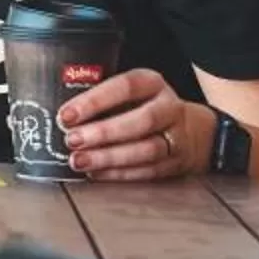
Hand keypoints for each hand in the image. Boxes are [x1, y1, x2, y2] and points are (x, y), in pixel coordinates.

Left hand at [57, 68, 209, 180]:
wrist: (197, 132)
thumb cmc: (147, 108)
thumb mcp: (130, 94)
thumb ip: (101, 101)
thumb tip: (61, 118)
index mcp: (152, 84)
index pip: (125, 87)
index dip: (95, 101)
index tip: (67, 115)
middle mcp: (169, 108)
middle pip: (141, 121)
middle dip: (103, 132)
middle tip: (73, 140)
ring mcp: (177, 137)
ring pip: (146, 150)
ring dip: (109, 158)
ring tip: (80, 161)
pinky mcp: (176, 163)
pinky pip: (148, 171)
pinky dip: (120, 174)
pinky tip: (97, 174)